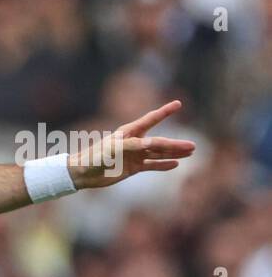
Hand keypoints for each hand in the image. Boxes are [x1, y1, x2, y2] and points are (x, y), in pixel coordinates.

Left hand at [68, 99, 196, 189]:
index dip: (165, 112)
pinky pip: (152, 165)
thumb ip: (134, 145)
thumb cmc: (96, 156)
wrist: (82, 172)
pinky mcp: (132, 168)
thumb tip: (155, 144)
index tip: (178, 103)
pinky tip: (175, 165)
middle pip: (160, 142)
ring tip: (190, 153)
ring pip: (158, 153)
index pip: (151, 119)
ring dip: (173, 153)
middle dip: (176, 144)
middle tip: (193, 145)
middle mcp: (134, 142)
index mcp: (129, 132)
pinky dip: (163, 165)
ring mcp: (134, 155)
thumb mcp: (115, 149)